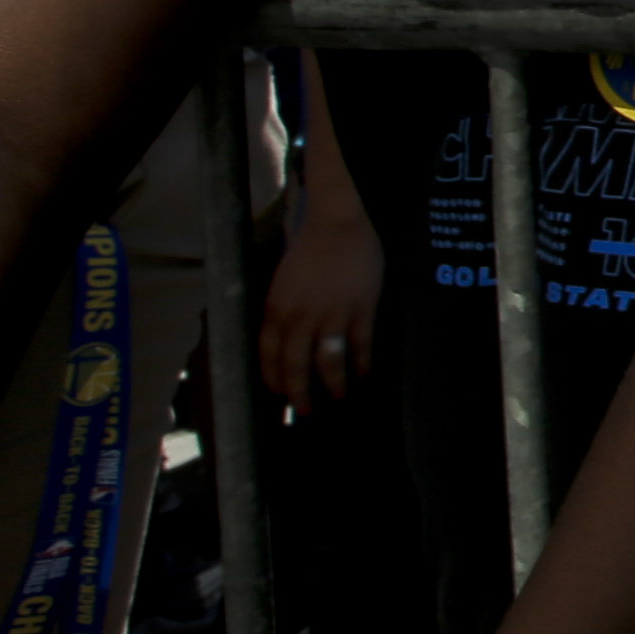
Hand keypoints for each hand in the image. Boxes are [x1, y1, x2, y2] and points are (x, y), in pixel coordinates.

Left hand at [258, 164, 384, 409]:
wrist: (338, 222)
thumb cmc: (309, 249)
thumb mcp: (283, 282)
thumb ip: (284, 311)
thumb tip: (289, 341)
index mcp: (277, 308)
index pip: (269, 355)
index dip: (274, 379)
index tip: (280, 395)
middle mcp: (300, 316)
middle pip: (296, 366)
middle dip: (300, 394)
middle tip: (306, 411)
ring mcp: (332, 314)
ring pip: (329, 362)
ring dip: (333, 384)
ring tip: (338, 397)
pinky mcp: (360, 309)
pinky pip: (360, 345)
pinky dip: (362, 365)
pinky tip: (365, 376)